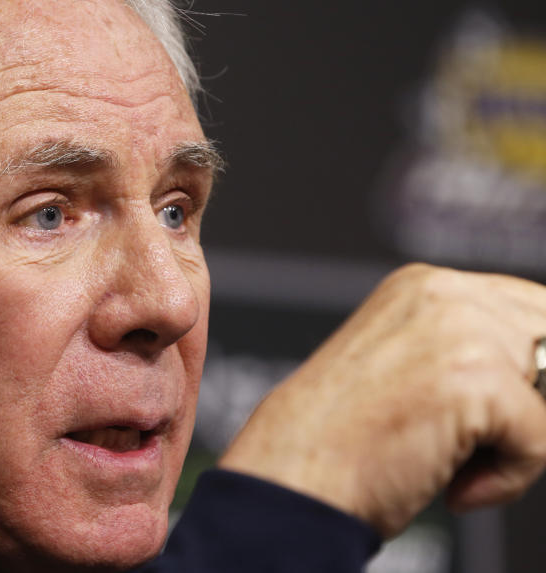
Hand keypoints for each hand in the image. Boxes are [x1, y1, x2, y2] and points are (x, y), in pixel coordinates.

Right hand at [219, 263, 545, 537]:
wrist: (292, 474)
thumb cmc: (336, 441)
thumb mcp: (403, 366)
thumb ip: (464, 350)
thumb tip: (538, 376)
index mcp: (423, 284)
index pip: (532, 307)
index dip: (533, 369)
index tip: (507, 412)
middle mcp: (444, 293)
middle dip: (530, 402)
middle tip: (477, 443)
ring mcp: (460, 330)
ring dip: (516, 441)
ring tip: (455, 463)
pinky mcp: (475, 379)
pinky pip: (541, 439)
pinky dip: (509, 478)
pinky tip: (454, 486)